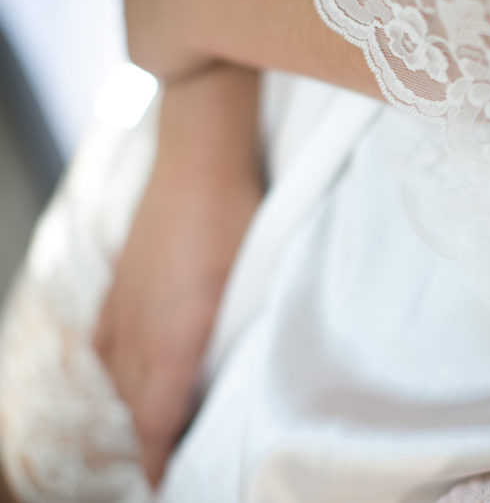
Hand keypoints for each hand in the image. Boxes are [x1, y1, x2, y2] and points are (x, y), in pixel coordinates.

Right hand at [93, 65, 261, 487]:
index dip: (161, 455)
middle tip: (166, 464)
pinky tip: (123, 372)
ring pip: (116, 375)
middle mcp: (138, 328)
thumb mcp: (249, 280)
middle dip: (148, 439)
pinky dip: (115, 371)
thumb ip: (233, 335)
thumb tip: (231, 375)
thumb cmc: (236, 215)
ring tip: (152, 430)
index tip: (165, 483)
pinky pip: (104, 343)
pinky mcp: (120, 281)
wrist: (199, 155)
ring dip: (133, 408)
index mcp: (173, 336)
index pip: (159, 416)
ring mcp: (123, 303)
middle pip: (134, 403)